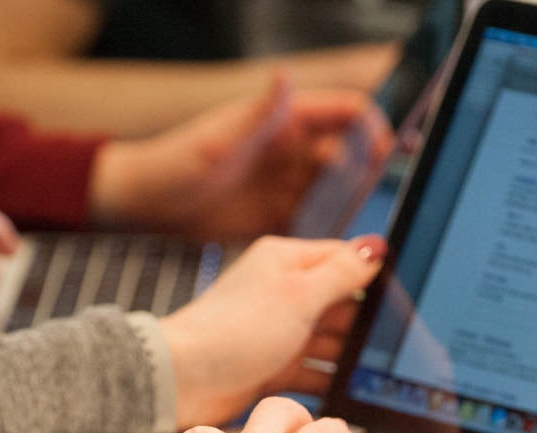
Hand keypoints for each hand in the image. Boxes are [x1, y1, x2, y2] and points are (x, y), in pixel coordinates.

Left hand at [90, 73, 393, 241]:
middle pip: (351, 157)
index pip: (349, 112)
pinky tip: (332, 252)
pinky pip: (317, 224)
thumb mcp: (219, 139)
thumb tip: (284, 75)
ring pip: (338, 193)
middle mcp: (294, 149)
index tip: (389, 152)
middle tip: (374, 200)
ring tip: (358, 232)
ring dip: (351, 209)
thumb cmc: (174, 162)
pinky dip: (329, 235)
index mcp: (288, 120)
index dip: (375, 128)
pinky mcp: (279, 216)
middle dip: (367, 176)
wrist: (147, 206)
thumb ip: (259, 113)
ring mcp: (289, 183)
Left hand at [159, 234, 386, 428]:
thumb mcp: (298, 294)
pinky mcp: (273, 368)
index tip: (405, 297)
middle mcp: (284, 295)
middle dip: (364, 326)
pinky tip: (347, 394)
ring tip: (371, 373)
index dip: (376, 277)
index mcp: (288, 263)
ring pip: (330, 344)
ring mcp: (279, 333)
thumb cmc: (231, 330)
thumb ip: (343, 272)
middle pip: (342, 306)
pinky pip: (313, 374)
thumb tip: (378, 246)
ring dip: (348, 359)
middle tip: (391, 343)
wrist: (183, 380)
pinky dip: (329, 383)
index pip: (345, 260)